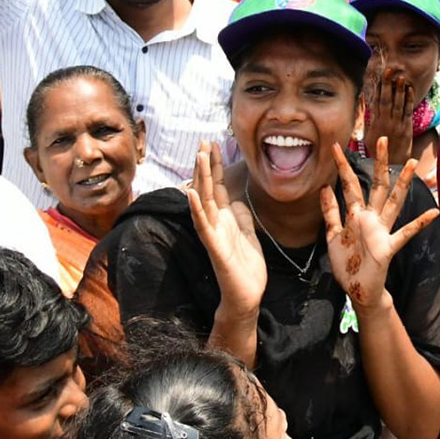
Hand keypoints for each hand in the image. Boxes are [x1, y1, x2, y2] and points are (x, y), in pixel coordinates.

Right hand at [187, 142, 265, 315]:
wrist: (247, 296)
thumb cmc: (246, 268)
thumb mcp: (248, 234)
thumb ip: (241, 216)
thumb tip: (236, 199)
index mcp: (224, 219)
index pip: (218, 187)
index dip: (215, 166)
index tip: (212, 144)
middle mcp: (215, 223)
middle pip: (208, 188)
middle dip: (206, 165)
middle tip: (203, 141)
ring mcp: (213, 234)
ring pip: (204, 201)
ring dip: (201, 178)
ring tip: (198, 156)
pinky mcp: (214, 248)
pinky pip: (203, 226)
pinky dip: (196, 209)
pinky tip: (191, 193)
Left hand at [321, 139, 438, 308]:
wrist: (358, 290)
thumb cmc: (347, 263)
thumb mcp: (332, 235)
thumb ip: (330, 212)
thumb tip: (324, 187)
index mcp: (357, 214)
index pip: (350, 184)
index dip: (343, 166)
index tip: (336, 146)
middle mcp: (371, 218)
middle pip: (377, 185)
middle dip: (378, 163)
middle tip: (382, 139)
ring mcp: (381, 231)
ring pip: (393, 202)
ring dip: (402, 183)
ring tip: (411, 163)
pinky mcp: (387, 247)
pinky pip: (406, 233)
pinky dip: (420, 223)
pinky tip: (434, 212)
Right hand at [363, 69, 413, 164]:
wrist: (391, 165)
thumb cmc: (378, 150)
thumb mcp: (367, 135)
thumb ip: (364, 118)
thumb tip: (362, 102)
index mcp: (376, 123)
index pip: (377, 101)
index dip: (380, 87)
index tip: (380, 75)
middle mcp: (386, 122)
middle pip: (387, 100)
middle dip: (388, 84)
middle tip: (390, 70)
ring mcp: (397, 125)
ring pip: (398, 104)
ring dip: (400, 90)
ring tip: (400, 77)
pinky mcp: (407, 128)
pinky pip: (408, 112)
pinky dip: (409, 101)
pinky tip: (409, 90)